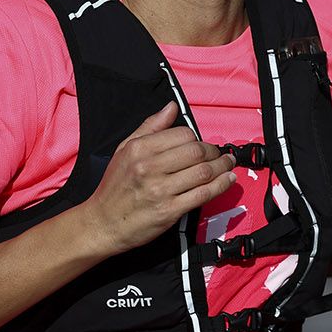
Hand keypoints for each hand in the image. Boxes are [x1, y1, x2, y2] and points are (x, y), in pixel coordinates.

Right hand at [81, 102, 236, 254]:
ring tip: (228, 164)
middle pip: (197, 151)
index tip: (200, 145)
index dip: (197, 138)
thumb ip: (150, 127)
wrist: (103, 223)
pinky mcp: (169, 211)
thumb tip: (171, 108)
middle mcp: (150, 167)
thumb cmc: (114, 187)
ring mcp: (161, 190)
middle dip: (214, 152)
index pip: (183, 134)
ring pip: (204, 172)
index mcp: (140, 148)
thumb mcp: (125, 149)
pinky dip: (221, 186)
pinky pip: (203, 194)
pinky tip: (227, 180)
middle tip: (219, 154)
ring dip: (223, 167)